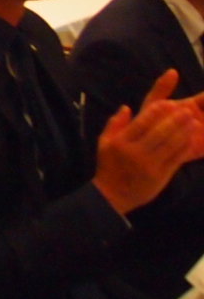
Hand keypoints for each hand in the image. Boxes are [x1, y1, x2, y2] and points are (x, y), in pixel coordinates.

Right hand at [93, 69, 203, 213]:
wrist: (114, 194)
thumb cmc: (109, 165)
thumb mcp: (104, 142)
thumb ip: (115, 123)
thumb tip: (126, 107)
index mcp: (121, 142)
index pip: (141, 124)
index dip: (156, 113)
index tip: (168, 103)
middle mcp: (136, 153)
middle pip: (159, 133)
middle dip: (175, 121)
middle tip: (187, 111)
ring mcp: (150, 166)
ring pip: (170, 146)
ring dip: (184, 133)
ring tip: (194, 122)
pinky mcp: (161, 176)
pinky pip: (176, 159)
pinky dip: (185, 148)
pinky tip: (191, 139)